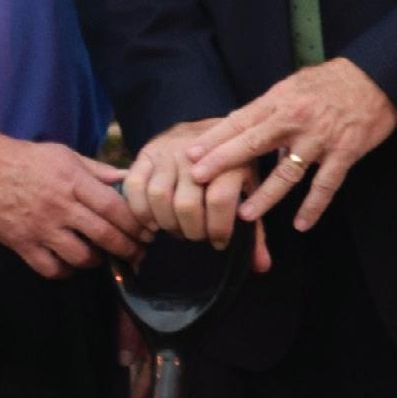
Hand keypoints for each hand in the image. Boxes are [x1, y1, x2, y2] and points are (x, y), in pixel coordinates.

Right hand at [0, 137, 152, 279]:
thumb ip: (97, 170)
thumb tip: (127, 179)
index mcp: (73, 181)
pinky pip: (51, 268)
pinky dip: (65, 270)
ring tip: (100, 257)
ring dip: (97, 261)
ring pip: (81, 256)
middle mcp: (59, 206)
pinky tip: (69, 263)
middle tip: (138, 255)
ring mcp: (40, 227)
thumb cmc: (25, 158)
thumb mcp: (64, 155)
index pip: (113, 207)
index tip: (147, 233)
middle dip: (128, 249)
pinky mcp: (22, 244)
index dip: (135, 224)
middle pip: (104, 235)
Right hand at [121, 118, 271, 274]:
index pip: (219, 200)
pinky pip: (135, 186)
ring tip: (177, 229)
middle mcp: (197, 154)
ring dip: (166, 223)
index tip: (219, 242)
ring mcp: (168, 152)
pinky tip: (153, 222)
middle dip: (191, 231)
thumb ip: (255, 229)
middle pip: (186, 204)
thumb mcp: (249, 191)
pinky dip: (141, 210)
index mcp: (229, 160)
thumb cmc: (230, 169)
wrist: (206, 131)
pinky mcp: (146, 154)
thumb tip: (261, 266)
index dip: (218, 228)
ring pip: (159, 196)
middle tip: (196, 236)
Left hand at [187, 58, 396, 232]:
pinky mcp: (345, 153)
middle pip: (254, 144)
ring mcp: (321, 138)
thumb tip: (235, 126)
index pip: (240, 121)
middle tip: (199, 180)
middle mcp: (296, 119)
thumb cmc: (330, 82)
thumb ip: (267, 109)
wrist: (378, 77)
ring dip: (266, 196)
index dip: (214, 139)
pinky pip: (326, 185)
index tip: (189, 154)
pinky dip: (313, 207)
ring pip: (288, 172)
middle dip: (224, 163)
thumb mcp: (293, 86)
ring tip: (245, 215)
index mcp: (280, 101)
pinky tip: (301, 224)